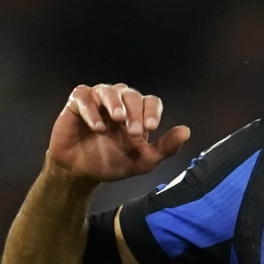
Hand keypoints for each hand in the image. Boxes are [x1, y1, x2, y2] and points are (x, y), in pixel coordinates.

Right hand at [46, 84, 190, 184]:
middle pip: (132, 95)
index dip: (152, 111)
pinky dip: (91, 109)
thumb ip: (165, 147)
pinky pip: (84, 96)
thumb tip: (186, 132)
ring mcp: (98, 99)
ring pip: (109, 90)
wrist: (80, 172)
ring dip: (115, 103)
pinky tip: (97, 127)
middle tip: (133, 132)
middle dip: (135, 112)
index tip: (151, 128)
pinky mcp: (77, 102)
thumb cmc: (111, 162)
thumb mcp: (143, 160)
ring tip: (117, 119)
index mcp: (137, 113)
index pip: (151, 102)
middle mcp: (119, 102)